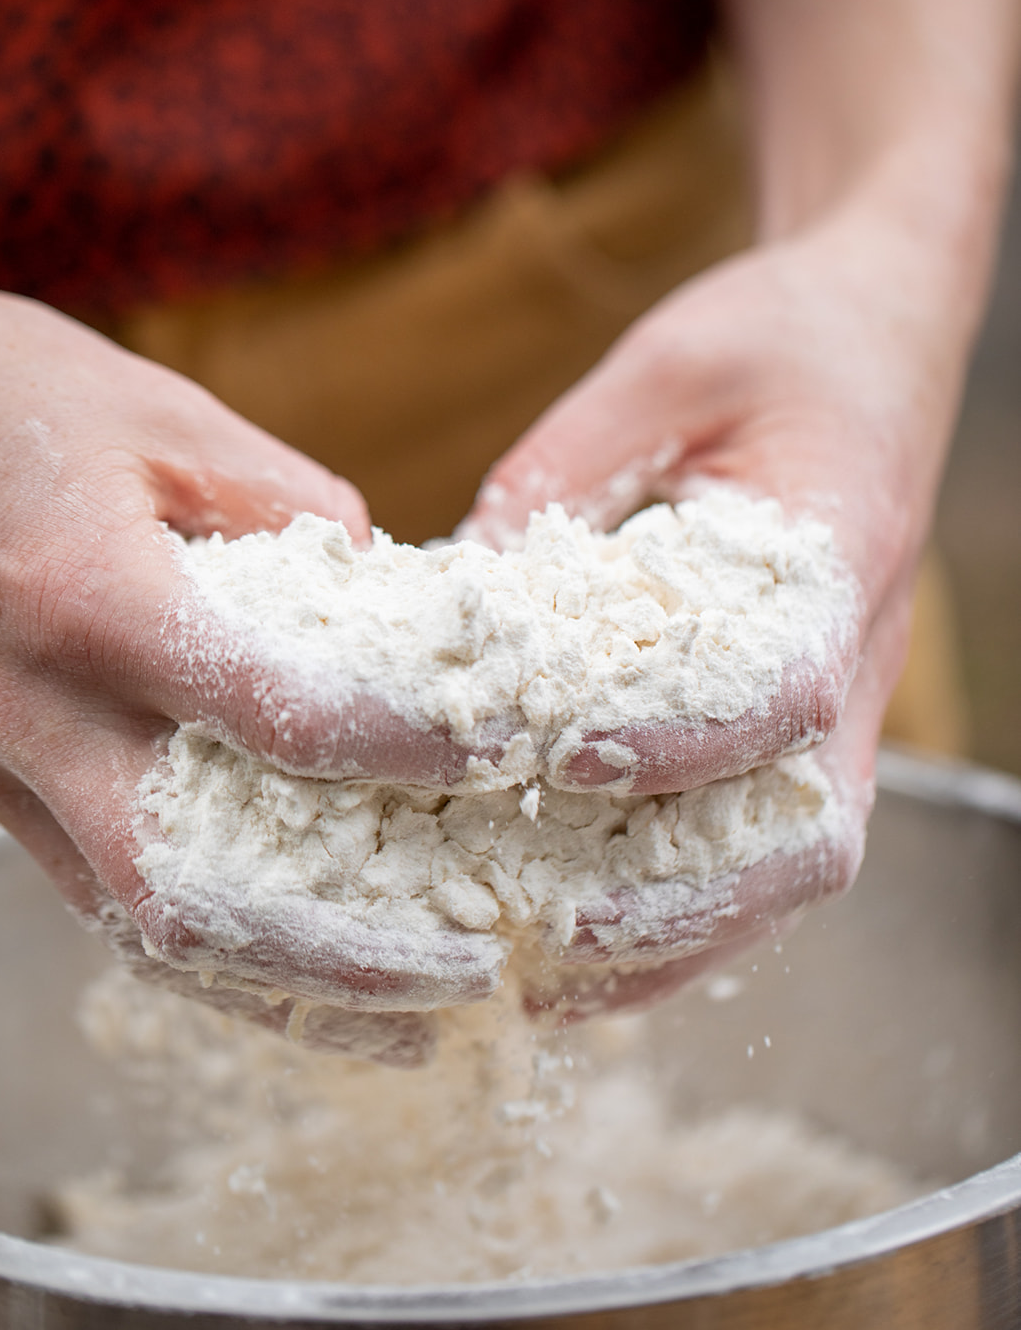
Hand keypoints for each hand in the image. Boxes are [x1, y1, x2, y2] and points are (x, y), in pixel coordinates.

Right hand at [0, 279, 502, 1050]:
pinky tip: (291, 975)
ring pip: (134, 924)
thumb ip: (291, 506)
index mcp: (83, 597)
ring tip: (409, 1019)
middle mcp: (26, 710)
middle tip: (470, 973)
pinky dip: (204, 953)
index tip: (503, 754)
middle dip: (342, 954)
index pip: (272, 710)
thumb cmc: (5, 397)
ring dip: (277, 989)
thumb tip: (388, 592)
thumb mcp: (163, 417)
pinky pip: (93, 898)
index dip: (404, 745)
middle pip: (187, 885)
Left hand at [462, 203, 970, 1005]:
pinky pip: (764, 842)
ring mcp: (845, 706)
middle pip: (808, 829)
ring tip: (551, 985)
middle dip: (686, 903)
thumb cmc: (777, 343)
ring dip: (682, 938)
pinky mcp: (808, 726)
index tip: (560, 758)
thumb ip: (565, 469)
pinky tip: (587, 944)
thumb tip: (457, 593)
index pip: (785, 681)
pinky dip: (690, 910)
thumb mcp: (667, 364)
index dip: (678, 736)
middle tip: (551, 940)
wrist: (872, 344)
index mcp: (839, 554)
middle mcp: (859, 655)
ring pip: (790, 865)